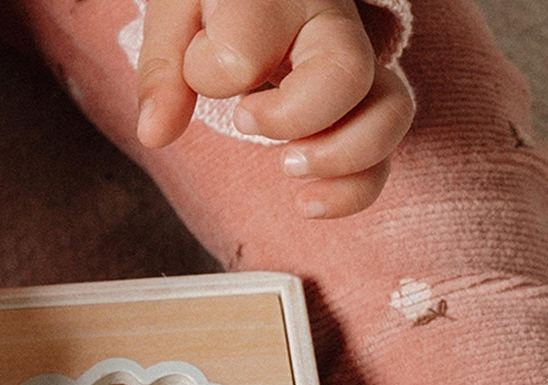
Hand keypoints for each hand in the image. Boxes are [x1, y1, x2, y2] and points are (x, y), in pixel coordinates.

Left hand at [136, 0, 413, 216]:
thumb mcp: (175, 15)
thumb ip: (163, 71)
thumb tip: (155, 133)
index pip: (244, 50)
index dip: (210, 72)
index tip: (196, 65)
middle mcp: (331, 23)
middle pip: (345, 74)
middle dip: (292, 119)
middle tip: (244, 121)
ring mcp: (357, 63)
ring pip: (392, 111)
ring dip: (340, 157)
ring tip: (287, 167)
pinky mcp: (365, 101)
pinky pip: (386, 150)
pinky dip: (354, 188)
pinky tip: (308, 202)